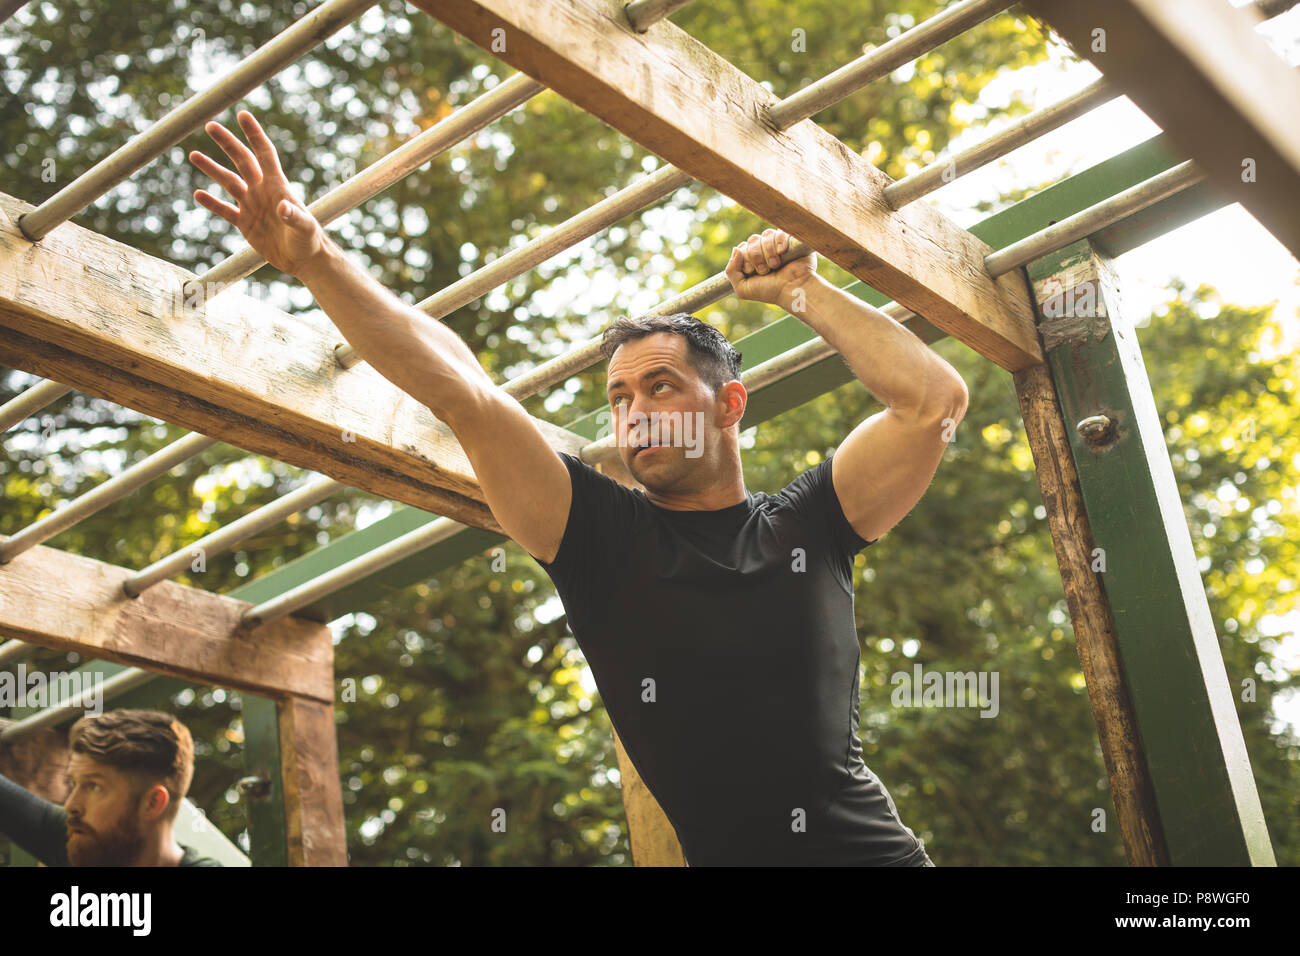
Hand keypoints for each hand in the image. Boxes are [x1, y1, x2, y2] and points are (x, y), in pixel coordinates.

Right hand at [188, 110, 325, 278]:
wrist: (304, 260)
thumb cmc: (309, 241)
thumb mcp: (305, 228)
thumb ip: (294, 216)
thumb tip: (283, 206)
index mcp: (277, 186)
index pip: (264, 153)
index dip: (254, 134)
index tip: (242, 115)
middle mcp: (262, 191)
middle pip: (242, 160)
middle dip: (227, 143)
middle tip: (210, 125)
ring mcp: (252, 206)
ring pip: (228, 182)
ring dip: (212, 169)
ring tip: (193, 155)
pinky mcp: (245, 223)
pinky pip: (225, 210)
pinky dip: (212, 202)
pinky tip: (198, 194)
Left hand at [724, 228, 816, 308]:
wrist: (792, 289)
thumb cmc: (770, 291)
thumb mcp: (743, 288)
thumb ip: (731, 271)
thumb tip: (736, 249)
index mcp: (752, 260)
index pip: (742, 248)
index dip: (745, 258)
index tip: (751, 271)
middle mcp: (764, 250)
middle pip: (752, 240)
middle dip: (756, 256)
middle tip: (765, 271)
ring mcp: (776, 244)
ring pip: (765, 235)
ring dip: (768, 252)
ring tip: (775, 265)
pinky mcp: (789, 240)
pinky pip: (779, 232)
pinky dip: (778, 241)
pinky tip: (782, 252)